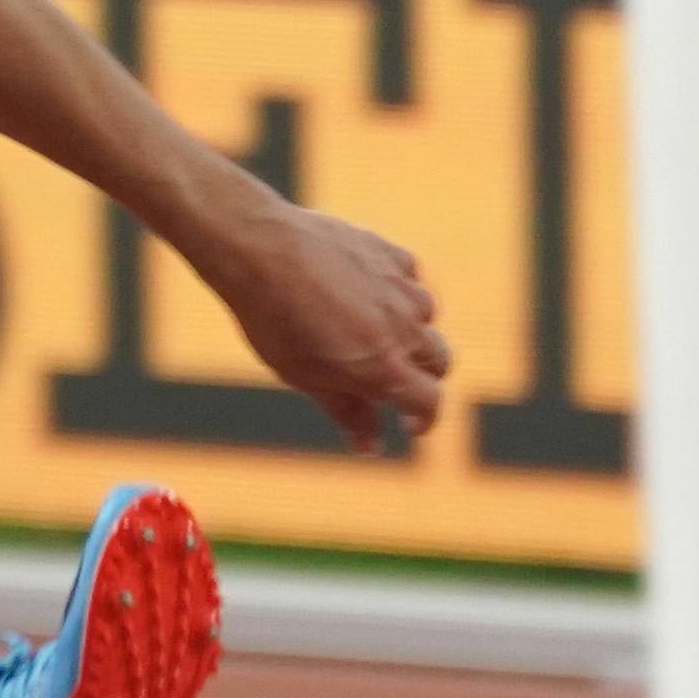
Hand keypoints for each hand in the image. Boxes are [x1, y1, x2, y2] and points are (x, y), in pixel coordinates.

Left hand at [199, 197, 449, 454]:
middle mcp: (406, 329)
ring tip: (365, 328)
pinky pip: (410, 281)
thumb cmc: (273, 320)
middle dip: (421, 376)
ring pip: (426, 318)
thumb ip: (346, 411)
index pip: (430, 402)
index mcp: (385, 368)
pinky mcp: (395, 255)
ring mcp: (405, 289)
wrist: (259, 249)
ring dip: (408, 331)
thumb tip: (372, 448)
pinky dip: (396, 292)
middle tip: (390, 380)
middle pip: (439, 361)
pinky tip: (362, 290)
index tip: (410, 425)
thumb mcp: (304, 376)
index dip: (425, 419)